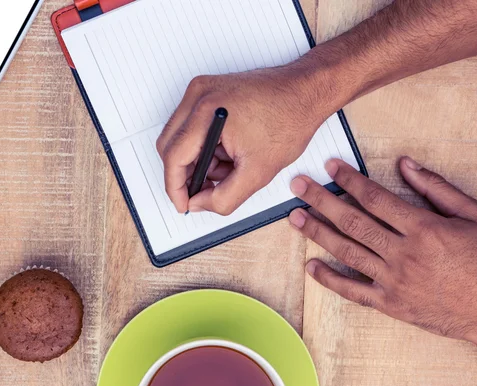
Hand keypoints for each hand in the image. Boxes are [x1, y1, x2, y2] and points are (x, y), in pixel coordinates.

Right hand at [156, 59, 338, 214]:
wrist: (307, 91)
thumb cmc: (290, 118)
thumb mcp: (258, 172)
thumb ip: (223, 197)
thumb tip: (198, 204)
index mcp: (206, 112)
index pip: (172, 157)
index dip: (175, 188)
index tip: (184, 204)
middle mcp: (198, 95)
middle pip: (170, 146)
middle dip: (186, 174)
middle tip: (205, 192)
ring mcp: (202, 90)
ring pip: (180, 138)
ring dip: (198, 161)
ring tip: (229, 169)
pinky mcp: (209, 91)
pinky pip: (192, 126)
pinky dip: (206, 146)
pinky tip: (230, 153)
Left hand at [288, 157, 476, 372]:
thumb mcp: (472, 215)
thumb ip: (435, 188)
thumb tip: (404, 163)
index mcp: (423, 228)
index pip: (374, 197)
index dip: (348, 179)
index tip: (330, 167)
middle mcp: (404, 253)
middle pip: (352, 221)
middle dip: (320, 200)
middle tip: (297, 185)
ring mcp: (394, 281)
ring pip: (346, 252)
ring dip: (317, 232)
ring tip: (294, 217)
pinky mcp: (391, 305)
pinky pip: (353, 291)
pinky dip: (330, 279)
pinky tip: (311, 266)